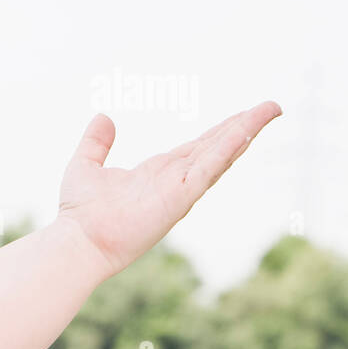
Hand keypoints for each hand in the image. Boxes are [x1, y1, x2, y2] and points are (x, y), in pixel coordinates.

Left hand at [56, 101, 282, 280]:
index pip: (198, 148)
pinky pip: (208, 170)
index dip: (221, 131)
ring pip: (220, 155)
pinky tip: (243, 131)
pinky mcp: (179, 199)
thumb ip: (96, 142)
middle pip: (217, 148)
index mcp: (158, 173)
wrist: (77, 241)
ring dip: (245, 132)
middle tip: (271, 107)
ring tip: (269, 111)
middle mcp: (174, 181)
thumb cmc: (79, 214)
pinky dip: (227, 149)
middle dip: (244, 126)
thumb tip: (104, 116)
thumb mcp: (86, 165)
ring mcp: (180, 190)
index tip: (243, 115)